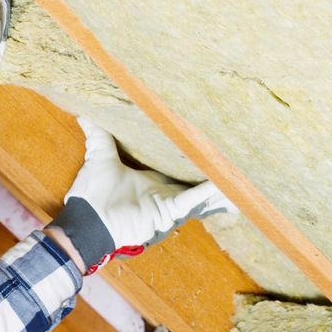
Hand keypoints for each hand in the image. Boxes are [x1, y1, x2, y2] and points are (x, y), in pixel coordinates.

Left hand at [47, 119, 233, 273]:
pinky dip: (209, 192)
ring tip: (246, 177)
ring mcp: (169, 203)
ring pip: (202, 193)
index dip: (194, 158)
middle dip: (217, 176)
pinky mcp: (168, 210)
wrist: (88, 220)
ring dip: (220, 185)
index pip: (178, 168)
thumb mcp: (100, 156)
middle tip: (239, 161)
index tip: (209, 145)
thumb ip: (98, 135)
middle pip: (197, 182)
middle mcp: (165, 192)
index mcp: (152, 180)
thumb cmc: (93, 193)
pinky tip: (227, 184)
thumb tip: (84, 112)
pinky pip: (193, 199)